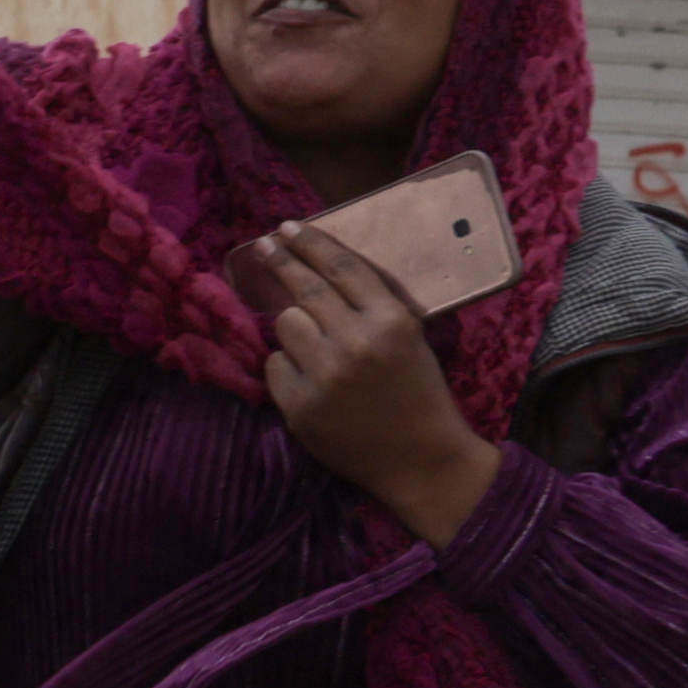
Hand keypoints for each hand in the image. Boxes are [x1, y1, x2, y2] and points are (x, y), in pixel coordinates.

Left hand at [232, 219, 506, 537]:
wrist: (422, 461)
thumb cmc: (419, 393)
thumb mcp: (411, 338)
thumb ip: (371, 305)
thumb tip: (321, 266)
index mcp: (391, 321)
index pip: (341, 268)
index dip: (312, 242)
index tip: (289, 227)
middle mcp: (354, 343)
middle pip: (304, 288)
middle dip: (281, 260)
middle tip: (266, 244)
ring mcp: (323, 376)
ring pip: (286, 324)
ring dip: (296, 327)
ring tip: (317, 344)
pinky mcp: (299, 406)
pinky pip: (275, 364)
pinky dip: (288, 366)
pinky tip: (312, 379)